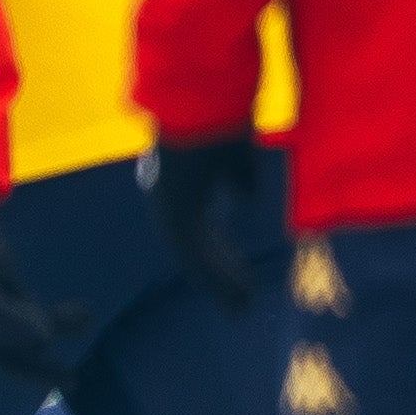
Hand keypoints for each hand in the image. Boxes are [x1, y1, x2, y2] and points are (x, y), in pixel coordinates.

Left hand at [0, 188, 84, 387]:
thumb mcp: (1, 279)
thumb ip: (18, 306)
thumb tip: (46, 336)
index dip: (33, 372)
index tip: (68, 380)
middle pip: (1, 355)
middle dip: (39, 367)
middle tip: (74, 379)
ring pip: (1, 336)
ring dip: (45, 329)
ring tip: (81, 315)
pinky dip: (21, 320)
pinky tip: (46, 318)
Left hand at [145, 135, 267, 310]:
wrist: (200, 107)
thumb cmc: (220, 122)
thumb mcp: (236, 156)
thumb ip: (240, 180)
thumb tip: (246, 201)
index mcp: (184, 189)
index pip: (203, 232)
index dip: (223, 255)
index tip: (243, 276)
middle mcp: (172, 203)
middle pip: (198, 250)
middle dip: (222, 275)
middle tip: (243, 301)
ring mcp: (169, 210)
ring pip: (195, 260)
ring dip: (221, 284)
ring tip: (243, 307)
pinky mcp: (174, 217)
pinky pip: (194, 257)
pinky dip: (217, 279)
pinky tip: (237, 295)